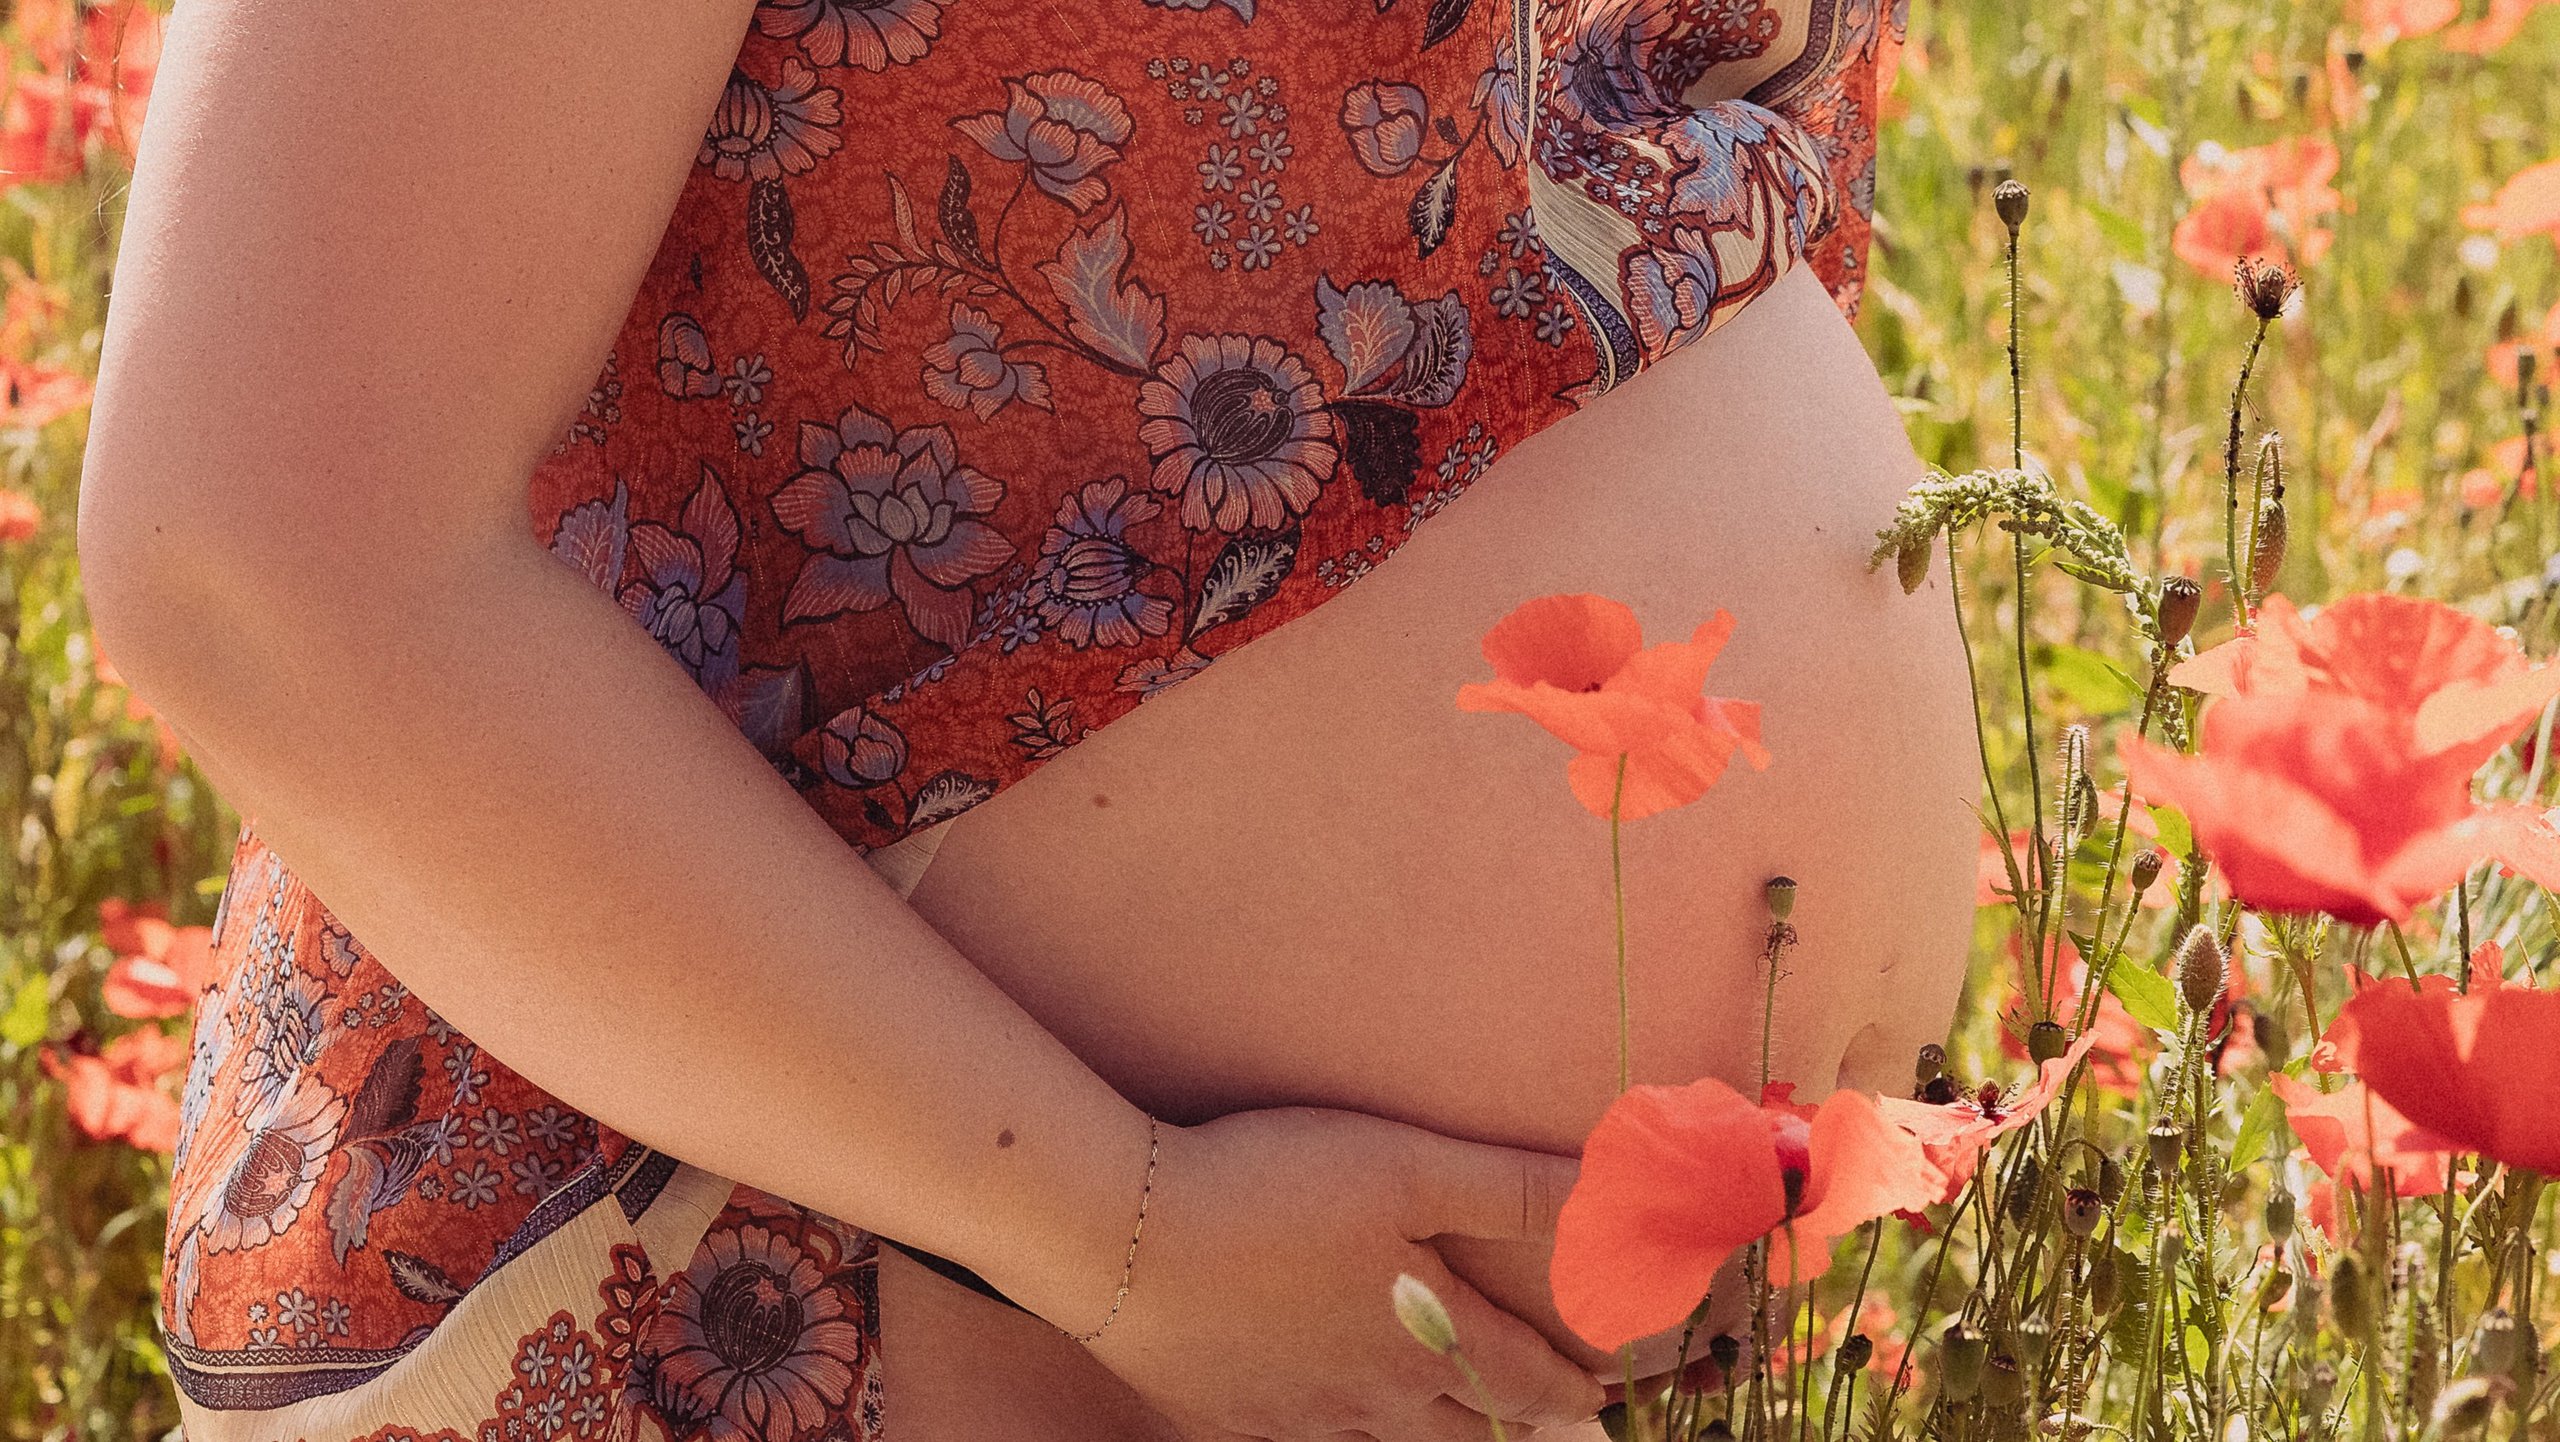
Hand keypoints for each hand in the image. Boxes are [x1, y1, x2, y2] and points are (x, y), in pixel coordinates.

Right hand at [1078, 1106, 1606, 1440]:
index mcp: (1423, 1342)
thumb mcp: (1405, 1166)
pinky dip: (1338, 1431)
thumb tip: (1608, 1191)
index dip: (1572, 1387)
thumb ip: (1511, 1185)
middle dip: (1513, 1424)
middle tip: (1546, 1418)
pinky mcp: (1228, 1414)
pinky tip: (1328, 1409)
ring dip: (1431, 1433)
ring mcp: (1295, 1415)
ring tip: (1445, 1416)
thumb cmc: (1269, 1188)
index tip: (1602, 1392)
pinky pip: (1305, 1438)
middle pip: (1465, 1430)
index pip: (1525, 1381)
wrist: (1120, 1238)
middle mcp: (1369, 1398)